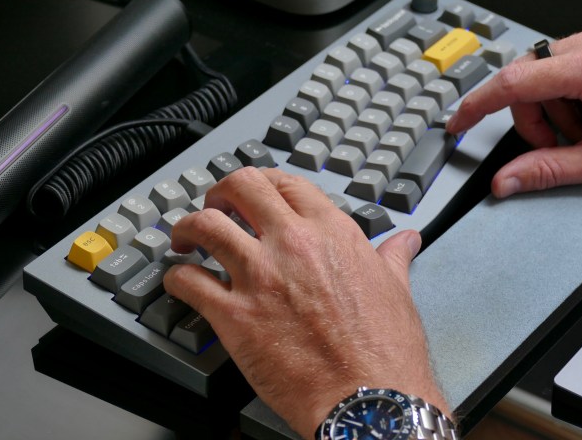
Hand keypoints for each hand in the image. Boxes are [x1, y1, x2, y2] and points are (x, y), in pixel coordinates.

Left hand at [163, 167, 448, 438]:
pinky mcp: (234, 315)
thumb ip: (392, 257)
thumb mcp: (396, 289)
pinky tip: (180, 283)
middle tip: (217, 206)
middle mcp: (292, 244)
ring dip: (189, 227)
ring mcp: (260, 276)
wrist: (370, 399)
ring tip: (186, 238)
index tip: (255, 195)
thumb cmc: (385, 350)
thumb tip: (405, 241)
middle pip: (242, 187)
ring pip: (206, 226)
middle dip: (222, 191)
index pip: (287, 184)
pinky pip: (188, 281)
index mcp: (331, 232)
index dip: (265, 183)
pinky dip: (176, 278)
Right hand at [447, 21, 581, 197]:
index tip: (458, 124)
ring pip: (540, 75)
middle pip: (525, 80)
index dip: (478, 107)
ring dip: (552, 110)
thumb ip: (547, 171)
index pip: (513, 82)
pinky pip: (560, 68)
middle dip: (534, 118)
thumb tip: (505, 181)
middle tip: (562, 144)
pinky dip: (565, 97)